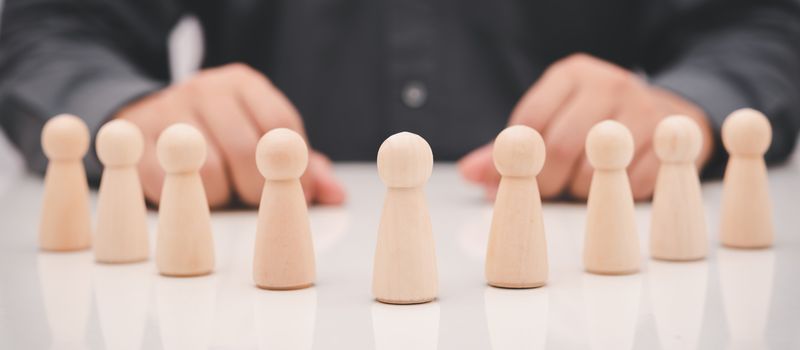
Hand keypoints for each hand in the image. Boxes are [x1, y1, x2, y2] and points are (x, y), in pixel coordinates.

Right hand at [114, 63, 345, 207]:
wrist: (145, 113)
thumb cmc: (219, 132)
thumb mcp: (260, 136)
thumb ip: (300, 165)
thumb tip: (337, 195)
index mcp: (243, 84)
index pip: (282, 125)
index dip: (294, 168)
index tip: (298, 192)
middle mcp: (205, 89)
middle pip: (247, 149)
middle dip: (258, 188)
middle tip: (253, 199)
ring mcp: (167, 111)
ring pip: (208, 171)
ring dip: (220, 196)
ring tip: (220, 190)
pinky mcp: (136, 139)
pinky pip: (167, 184)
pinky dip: (184, 199)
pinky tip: (190, 192)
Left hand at [459, 54, 712, 200]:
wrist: (666, 109)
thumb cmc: (592, 119)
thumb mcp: (551, 120)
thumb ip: (509, 149)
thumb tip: (470, 173)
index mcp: (571, 75)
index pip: (530, 121)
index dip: (519, 161)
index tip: (518, 178)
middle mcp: (609, 83)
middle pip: (562, 146)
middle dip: (549, 181)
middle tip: (551, 191)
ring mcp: (645, 108)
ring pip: (597, 167)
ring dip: (584, 189)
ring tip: (584, 182)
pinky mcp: (674, 137)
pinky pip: (637, 182)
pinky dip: (620, 194)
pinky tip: (617, 184)